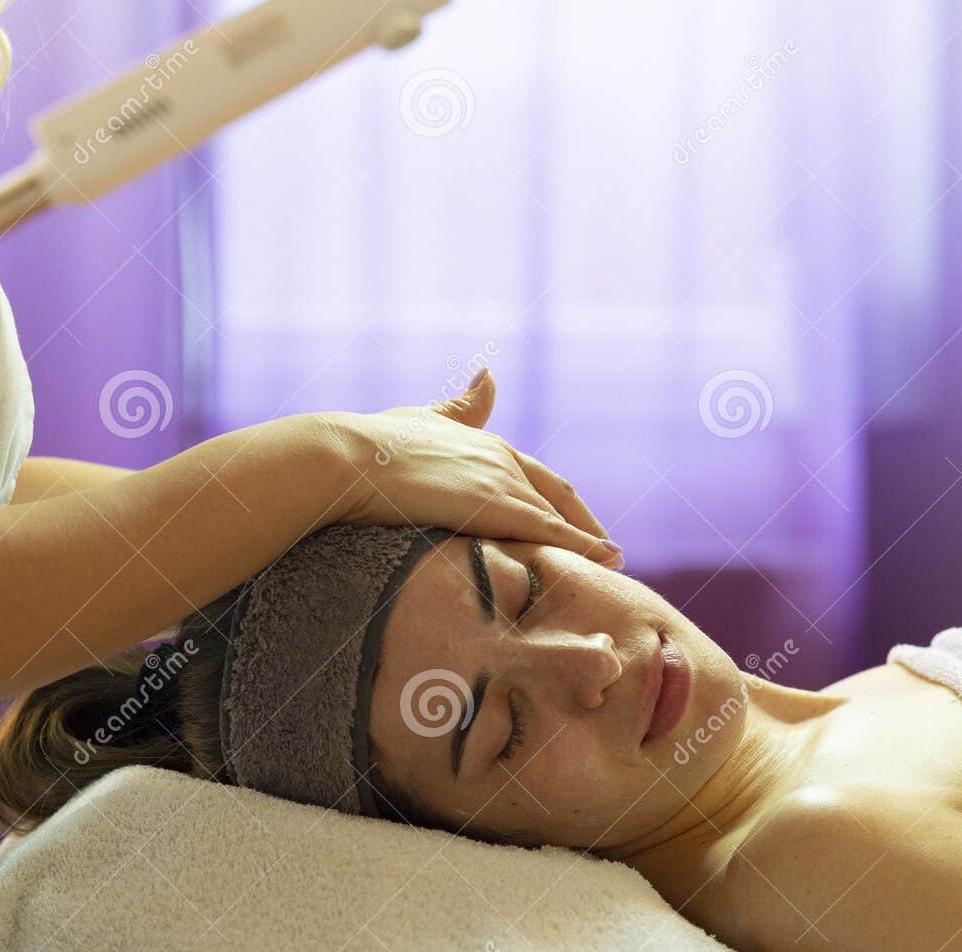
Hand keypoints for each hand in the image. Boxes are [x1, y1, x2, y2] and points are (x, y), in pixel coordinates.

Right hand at [328, 369, 622, 566]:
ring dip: (592, 542)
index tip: (577, 520)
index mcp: (486, 443)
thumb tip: (489, 374)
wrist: (346, 458)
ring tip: (614, 567)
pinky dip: (585, 548)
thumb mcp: (422, 420)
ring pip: (560, 517)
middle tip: (607, 552)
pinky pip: (553, 533)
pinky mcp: (497, 506)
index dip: (561, 500)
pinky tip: (608, 562)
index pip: (537, 476)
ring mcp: (502, 481)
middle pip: (559, 495)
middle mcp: (503, 459)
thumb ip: (460, 408)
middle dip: (585, 523)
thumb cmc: (371, 444)